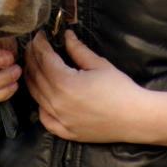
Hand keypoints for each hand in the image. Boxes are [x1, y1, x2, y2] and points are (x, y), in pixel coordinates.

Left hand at [24, 29, 144, 141]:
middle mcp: (56, 102)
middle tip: (33, 45)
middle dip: (32, 57)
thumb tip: (66, 35)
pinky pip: (44, 118)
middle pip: (35, 75)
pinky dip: (40, 105)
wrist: (134, 118)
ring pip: (35, 95)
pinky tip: (42, 95)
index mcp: (64, 82)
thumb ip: (78, 49)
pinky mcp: (65, 132)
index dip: (39, 44)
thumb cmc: (119, 88)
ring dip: (31, 77)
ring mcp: (59, 119)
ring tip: (33, 64)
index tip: (39, 34)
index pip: (43, 59)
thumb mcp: (98, 64)